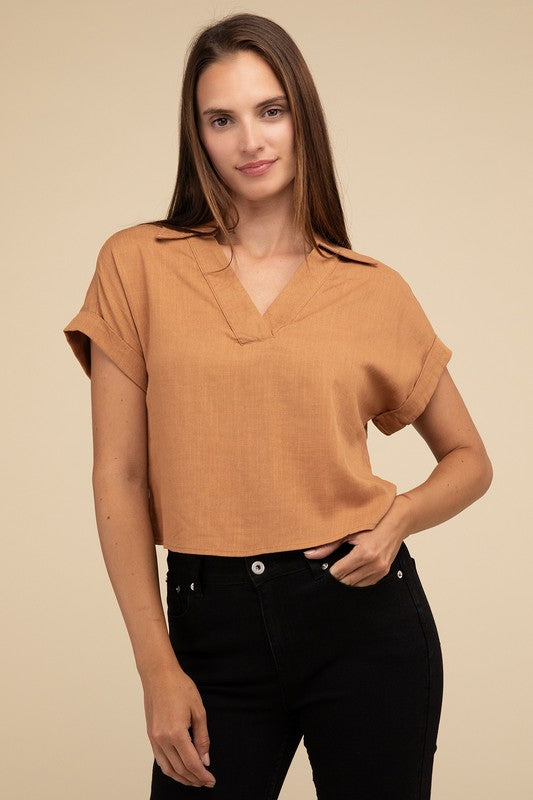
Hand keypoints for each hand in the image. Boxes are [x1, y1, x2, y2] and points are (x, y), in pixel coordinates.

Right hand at [142, 665, 215, 787]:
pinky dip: (170, 769)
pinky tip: (179, 770)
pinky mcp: (150, 736)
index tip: (211, 780)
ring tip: (194, 780)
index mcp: (176, 733)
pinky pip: (160, 760)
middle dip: (194, 779)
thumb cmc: (179, 687)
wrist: (158, 675)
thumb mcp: (198, 710)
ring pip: (168, 768)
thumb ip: (202, 737)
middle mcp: (162, 739)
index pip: (191, 763)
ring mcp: (154, 739)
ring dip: (182, 778)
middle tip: (206, 782)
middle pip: (180, 769)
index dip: (202, 775)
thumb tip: (205, 759)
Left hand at [303, 497, 409, 586]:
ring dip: (347, 578)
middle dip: (337, 576)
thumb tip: (309, 555)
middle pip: (347, 581)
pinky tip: (353, 570)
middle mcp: (374, 563)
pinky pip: (366, 583)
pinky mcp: (385, 572)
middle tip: (332, 567)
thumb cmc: (374, 522)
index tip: (325, 567)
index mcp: (364, 553)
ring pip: (356, 584)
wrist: (397, 521)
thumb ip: (329, 545)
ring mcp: (381, 569)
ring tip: (342, 568)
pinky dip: (357, 579)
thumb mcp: (349, 530)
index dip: (330, 571)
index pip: (339, 573)